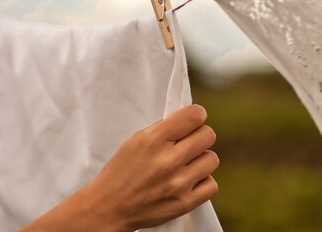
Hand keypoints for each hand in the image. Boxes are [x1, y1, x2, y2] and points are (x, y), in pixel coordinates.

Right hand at [21, 104, 218, 231]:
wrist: (110, 208)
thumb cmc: (122, 171)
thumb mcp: (135, 141)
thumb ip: (163, 129)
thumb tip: (189, 119)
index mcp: (153, 140)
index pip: (193, 116)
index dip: (197, 114)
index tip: (194, 118)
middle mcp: (167, 160)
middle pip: (208, 135)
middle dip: (200, 135)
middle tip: (189, 142)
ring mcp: (178, 184)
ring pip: (212, 159)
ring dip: (202, 159)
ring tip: (187, 163)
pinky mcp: (184, 203)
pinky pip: (212, 185)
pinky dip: (203, 182)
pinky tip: (189, 180)